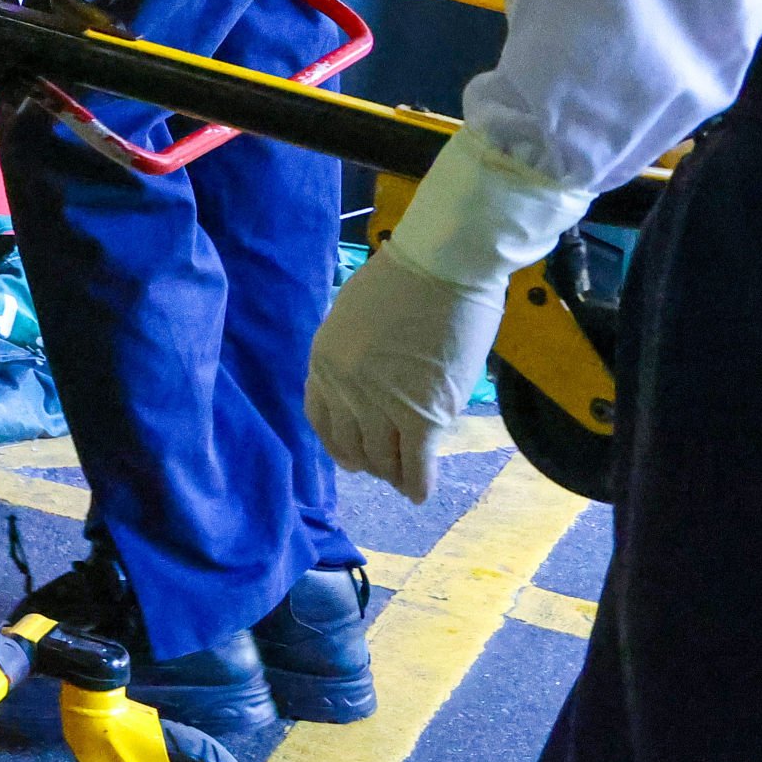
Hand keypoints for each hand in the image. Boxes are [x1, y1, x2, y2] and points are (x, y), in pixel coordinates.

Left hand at [308, 125, 590, 498]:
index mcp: (323, 361)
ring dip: (394, 474)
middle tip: (386, 468)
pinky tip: (421, 494)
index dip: (339, 442)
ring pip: (383, 460)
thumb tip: (370, 381)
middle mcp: (344, 388)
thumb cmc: (404, 281)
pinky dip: (418, 484)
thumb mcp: (354, 318)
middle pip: (352, 445)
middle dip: (369, 462)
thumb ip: (355, 355)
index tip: (353, 453)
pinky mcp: (423, 415)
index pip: (321, 419)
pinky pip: (416, 465)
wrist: (441, 267)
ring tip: (405, 479)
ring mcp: (382, 405)